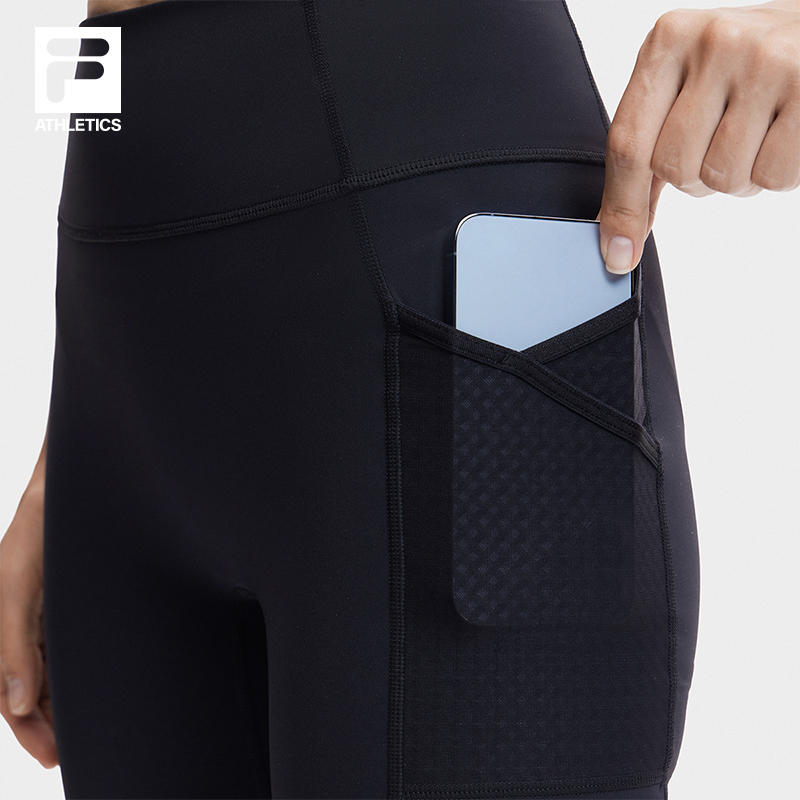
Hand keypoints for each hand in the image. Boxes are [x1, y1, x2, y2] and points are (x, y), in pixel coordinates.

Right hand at [0, 431, 58, 768]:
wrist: (70, 492)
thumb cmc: (38, 533)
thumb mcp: (19, 590)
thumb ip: (15, 647)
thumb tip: (19, 704)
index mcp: (0, 626)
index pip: (8, 693)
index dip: (27, 728)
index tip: (51, 757)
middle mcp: (19, 628)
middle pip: (30, 690)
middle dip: (47, 724)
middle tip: (71, 754)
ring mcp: (44, 618)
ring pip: (51, 673)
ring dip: (63, 703)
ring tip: (85, 731)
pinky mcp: (67, 606)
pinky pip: (67, 650)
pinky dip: (76, 674)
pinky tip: (92, 691)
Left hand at [597, 0, 799, 272]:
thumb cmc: (750, 65)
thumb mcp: (689, 84)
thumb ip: (648, 145)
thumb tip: (619, 234)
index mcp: (669, 40)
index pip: (628, 144)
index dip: (622, 207)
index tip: (619, 254)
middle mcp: (713, 43)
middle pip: (675, 167)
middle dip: (696, 178)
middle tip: (724, 144)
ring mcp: (765, 61)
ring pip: (722, 177)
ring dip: (739, 176)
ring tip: (759, 135)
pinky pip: (772, 175)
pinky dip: (778, 175)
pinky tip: (785, 135)